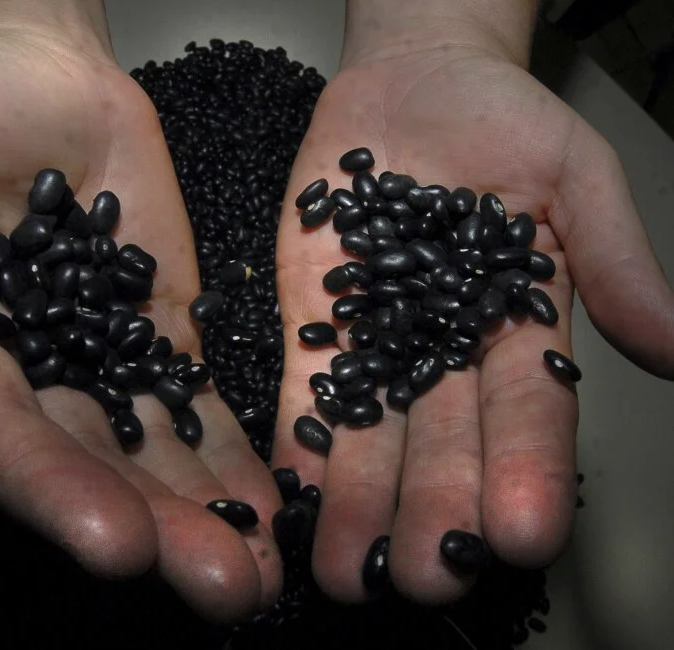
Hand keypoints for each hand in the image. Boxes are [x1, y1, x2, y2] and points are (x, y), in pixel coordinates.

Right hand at [0, 4, 280, 620]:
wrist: (37, 82)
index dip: (50, 487)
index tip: (116, 542)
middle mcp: (28, 378)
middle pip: (89, 464)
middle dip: (156, 528)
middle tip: (224, 589)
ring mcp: (103, 363)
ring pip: (151, 451)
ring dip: (206, 513)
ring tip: (260, 572)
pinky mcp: (160, 336)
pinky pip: (195, 403)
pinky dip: (232, 453)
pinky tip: (272, 502)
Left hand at [273, 21, 673, 603]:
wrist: (414, 82)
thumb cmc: (503, 119)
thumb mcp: (575, 176)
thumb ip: (615, 259)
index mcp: (517, 326)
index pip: (530, 411)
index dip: (529, 470)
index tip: (525, 533)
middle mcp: (445, 349)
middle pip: (445, 441)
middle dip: (434, 510)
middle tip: (424, 578)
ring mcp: (375, 336)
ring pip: (371, 431)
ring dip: (358, 499)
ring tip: (347, 569)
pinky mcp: (315, 315)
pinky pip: (305, 383)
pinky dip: (300, 435)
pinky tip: (294, 488)